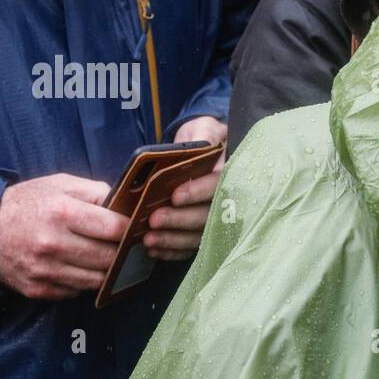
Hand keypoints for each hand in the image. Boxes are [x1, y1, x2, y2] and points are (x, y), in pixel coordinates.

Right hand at [0, 173, 128, 299]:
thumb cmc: (27, 204)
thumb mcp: (59, 185)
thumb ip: (95, 192)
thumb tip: (126, 206)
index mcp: (62, 212)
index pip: (115, 228)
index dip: (130, 230)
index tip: (135, 229)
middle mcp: (54, 244)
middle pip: (109, 258)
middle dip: (122, 252)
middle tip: (127, 248)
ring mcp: (45, 270)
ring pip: (97, 279)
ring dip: (106, 271)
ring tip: (108, 259)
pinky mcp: (39, 289)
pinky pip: (77, 291)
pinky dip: (84, 282)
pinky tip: (82, 269)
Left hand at [144, 117, 227, 260]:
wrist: (200, 149)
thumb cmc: (201, 138)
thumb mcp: (204, 127)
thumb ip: (204, 134)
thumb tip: (204, 144)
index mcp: (229, 173)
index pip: (219, 186)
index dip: (198, 193)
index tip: (175, 196)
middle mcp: (227, 200)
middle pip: (208, 216)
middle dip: (180, 220)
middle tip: (154, 219)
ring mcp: (215, 218)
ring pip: (199, 235)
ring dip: (173, 239)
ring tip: (149, 239)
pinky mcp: (202, 231)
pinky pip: (190, 247)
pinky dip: (172, 251)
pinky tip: (153, 249)